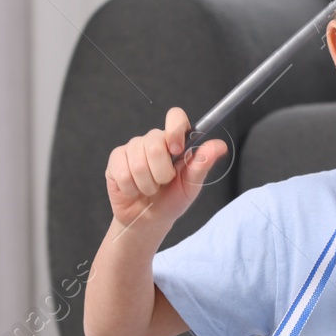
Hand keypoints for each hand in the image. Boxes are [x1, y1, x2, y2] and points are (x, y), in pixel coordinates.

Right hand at [105, 106, 228, 228]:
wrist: (149, 219)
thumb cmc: (172, 200)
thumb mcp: (191, 185)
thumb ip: (202, 164)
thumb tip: (220, 145)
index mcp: (175, 141)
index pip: (175, 116)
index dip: (174, 130)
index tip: (177, 150)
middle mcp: (153, 140)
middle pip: (154, 145)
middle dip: (162, 173)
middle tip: (163, 183)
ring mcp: (132, 148)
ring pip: (138, 162)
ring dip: (147, 184)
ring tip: (150, 189)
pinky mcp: (116, 159)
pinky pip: (123, 172)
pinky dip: (131, 188)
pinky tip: (134, 189)